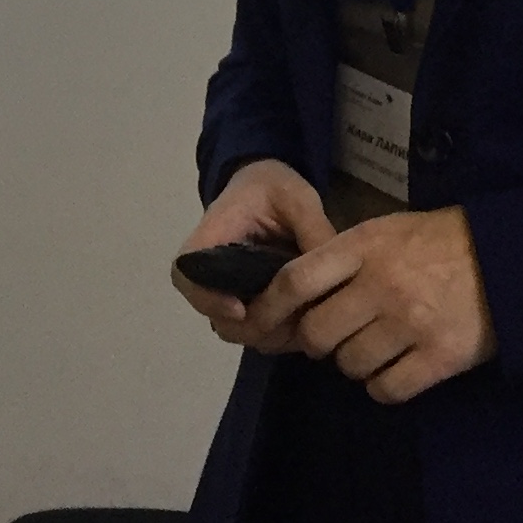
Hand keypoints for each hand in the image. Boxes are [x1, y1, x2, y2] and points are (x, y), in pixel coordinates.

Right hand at [169, 160, 334, 352]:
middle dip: (254, 327)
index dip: (207, 299)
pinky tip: (307, 322)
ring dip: (270, 335)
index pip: (187, 275)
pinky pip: (257, 331)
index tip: (241, 309)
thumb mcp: (296, 198)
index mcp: (211, 237)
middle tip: (293, 322)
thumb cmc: (274, 188)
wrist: (268, 187)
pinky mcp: (249, 303)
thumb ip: (313, 230)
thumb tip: (335, 271)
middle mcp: (212, 273)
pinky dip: (280, 336)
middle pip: (215, 317)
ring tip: (307, 323)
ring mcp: (229, 292)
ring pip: (238, 331)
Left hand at [262, 206, 496, 402]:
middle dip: (317, 341)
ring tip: (374, 347)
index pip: (295, 280)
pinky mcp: (439, 358)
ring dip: (353, 363)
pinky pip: (386, 388)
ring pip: (349, 365)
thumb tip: (295, 295)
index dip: (270, 307)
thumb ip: (342, 258)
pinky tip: (395, 369)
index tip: (260, 321)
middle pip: (317, 332)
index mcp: (363, 246)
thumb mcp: (386, 230)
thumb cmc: (439, 241)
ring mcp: (410, 324)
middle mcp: (381, 285)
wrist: (509, 258)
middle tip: (334, 337)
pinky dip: (383, 386)